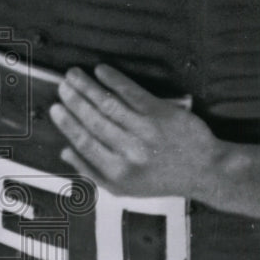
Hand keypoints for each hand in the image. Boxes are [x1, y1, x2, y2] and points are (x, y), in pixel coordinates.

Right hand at [50, 65, 218, 200]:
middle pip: (93, 120)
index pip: (85, 143)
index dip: (67, 123)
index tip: (56, 108)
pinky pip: (132, 93)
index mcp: (117, 172)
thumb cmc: (162, 179)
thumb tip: (65, 152)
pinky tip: (102, 71)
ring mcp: (146, 131)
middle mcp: (130, 152)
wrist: (203, 170)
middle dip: (74, 100)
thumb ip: (91, 172)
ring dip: (88, 86)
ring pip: (108, 104)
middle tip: (62, 85)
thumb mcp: (123, 188)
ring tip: (74, 75)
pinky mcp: (161, 113)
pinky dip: (114, 80)